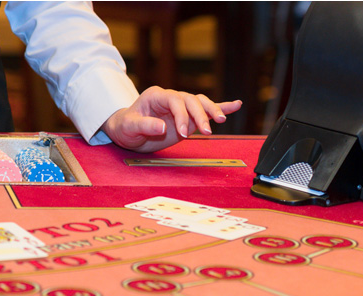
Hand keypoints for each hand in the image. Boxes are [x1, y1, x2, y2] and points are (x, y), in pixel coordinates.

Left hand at [101, 86, 241, 152]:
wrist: (127, 132)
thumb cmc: (125, 128)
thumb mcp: (129, 128)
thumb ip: (144, 126)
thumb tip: (162, 127)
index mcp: (156, 95)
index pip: (175, 100)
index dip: (182, 115)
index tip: (184, 133)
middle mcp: (171, 98)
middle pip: (191, 101)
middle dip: (200, 115)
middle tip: (206, 132)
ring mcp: (181, 106)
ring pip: (200, 102)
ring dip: (212, 110)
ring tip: (220, 120)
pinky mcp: (188, 116)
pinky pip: (205, 109)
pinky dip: (221, 106)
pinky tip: (236, 105)